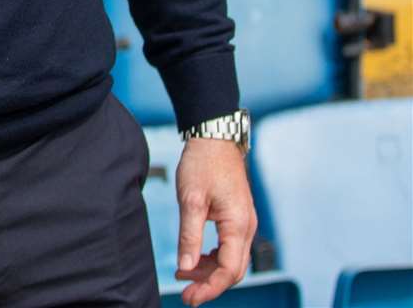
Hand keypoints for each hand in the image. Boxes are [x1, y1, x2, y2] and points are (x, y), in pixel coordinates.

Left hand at [174, 138, 255, 305]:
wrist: (214, 139)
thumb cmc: (202, 164)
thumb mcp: (190, 200)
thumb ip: (189, 235)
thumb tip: (185, 267)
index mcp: (238, 225)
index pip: (228, 270)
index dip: (210, 288)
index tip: (190, 297)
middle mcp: (247, 228)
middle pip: (233, 270)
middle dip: (210, 285)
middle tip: (186, 293)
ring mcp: (245, 223)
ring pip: (232, 260)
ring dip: (210, 272)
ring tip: (184, 275)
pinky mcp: (238, 218)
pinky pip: (230, 247)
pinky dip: (214, 258)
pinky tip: (196, 259)